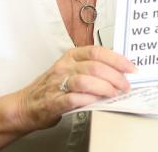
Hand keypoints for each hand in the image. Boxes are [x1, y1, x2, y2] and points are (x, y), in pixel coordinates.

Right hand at [8, 46, 135, 131]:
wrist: (26, 105)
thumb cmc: (51, 88)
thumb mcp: (71, 70)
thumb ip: (91, 69)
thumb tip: (119, 73)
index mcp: (71, 56)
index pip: (98, 52)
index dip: (118, 60)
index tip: (131, 68)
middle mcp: (64, 67)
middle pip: (95, 66)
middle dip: (116, 77)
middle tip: (125, 86)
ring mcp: (58, 83)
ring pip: (86, 80)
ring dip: (105, 87)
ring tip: (114, 94)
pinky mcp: (53, 101)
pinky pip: (74, 98)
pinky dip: (88, 100)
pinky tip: (97, 102)